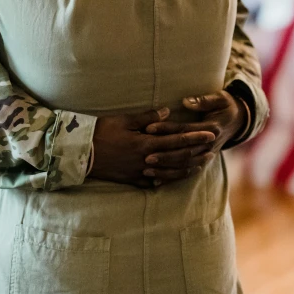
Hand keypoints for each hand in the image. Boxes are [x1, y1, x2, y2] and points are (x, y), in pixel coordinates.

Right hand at [90, 108, 215, 187]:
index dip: (195, 137)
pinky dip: (168, 180)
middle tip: (212, 148)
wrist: (81, 153)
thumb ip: (148, 117)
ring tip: (201, 164)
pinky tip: (176, 178)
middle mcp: (146, 160)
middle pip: (178, 157)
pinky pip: (155, 182)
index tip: (210, 134)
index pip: (177, 140)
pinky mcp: (133, 180)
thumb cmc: (101, 131)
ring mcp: (140, 172)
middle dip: (197, 153)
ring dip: (188, 168)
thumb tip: (167, 112)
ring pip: (170, 172)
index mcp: (146, 143)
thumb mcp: (124, 119)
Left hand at [142, 91, 246, 180]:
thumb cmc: (226, 105)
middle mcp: (209, 145)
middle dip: (164, 155)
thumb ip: (203, 101)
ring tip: (147, 170)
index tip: (148, 128)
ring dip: (166, 169)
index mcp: (211, 129)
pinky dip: (172, 177)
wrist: (239, 120)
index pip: (184, 130)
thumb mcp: (220, 98)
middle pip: (183, 152)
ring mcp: (207, 154)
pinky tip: (157, 181)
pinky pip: (187, 172)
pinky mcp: (203, 160)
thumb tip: (186, 102)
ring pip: (184, 165)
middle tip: (145, 156)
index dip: (166, 129)